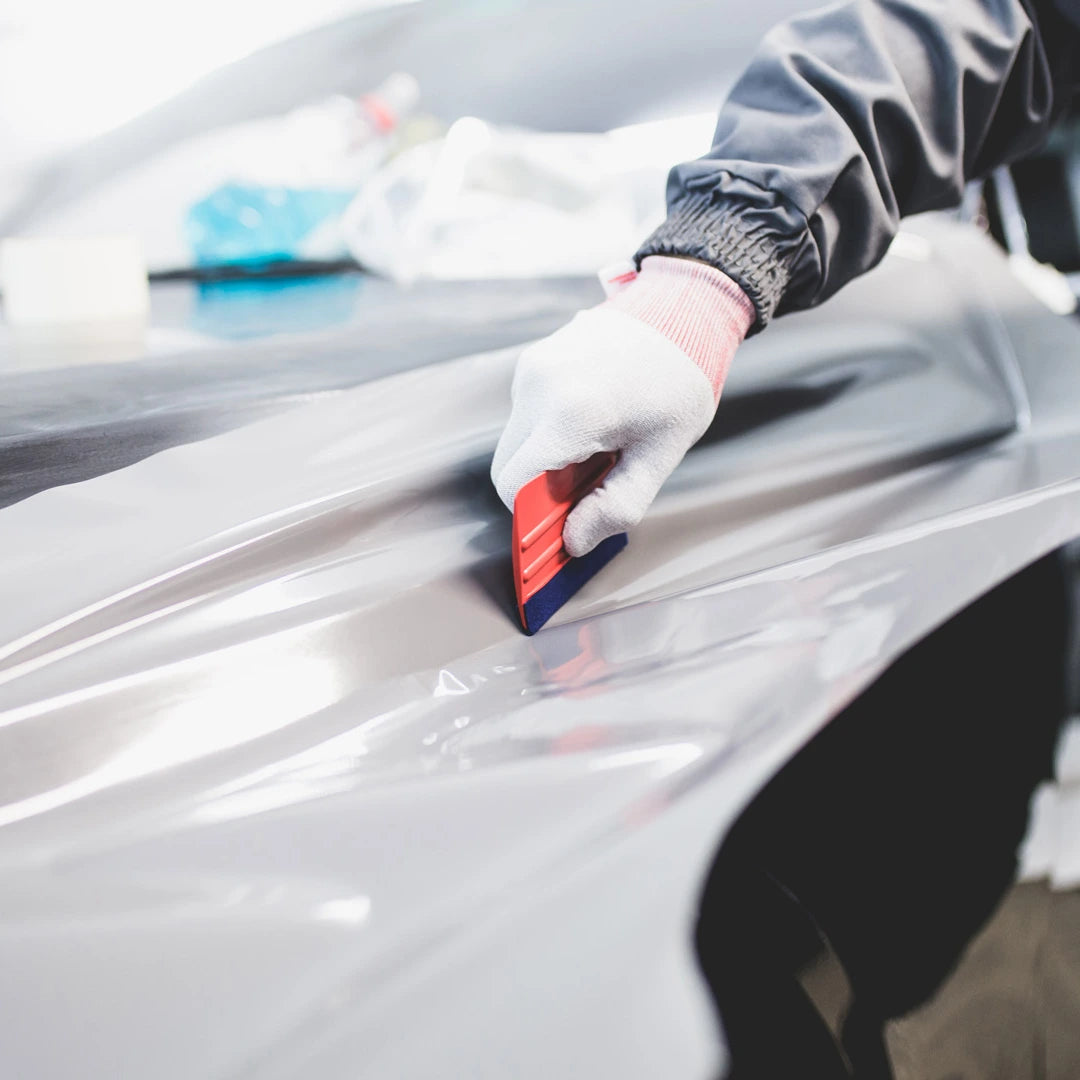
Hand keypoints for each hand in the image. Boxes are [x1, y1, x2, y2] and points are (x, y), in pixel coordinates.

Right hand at [491, 256, 753, 555]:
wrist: (683, 308)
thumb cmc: (678, 381)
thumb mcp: (660, 454)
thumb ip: (617, 506)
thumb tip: (575, 541)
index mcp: (571, 412)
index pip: (513, 485)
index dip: (529, 515)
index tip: (557, 527)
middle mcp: (539, 386)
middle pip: (508, 466)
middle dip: (538, 490)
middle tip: (585, 491)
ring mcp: (531, 368)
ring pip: (514, 441)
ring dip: (543, 459)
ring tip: (597, 448)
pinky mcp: (532, 361)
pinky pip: (524, 414)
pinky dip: (546, 431)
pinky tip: (590, 421)